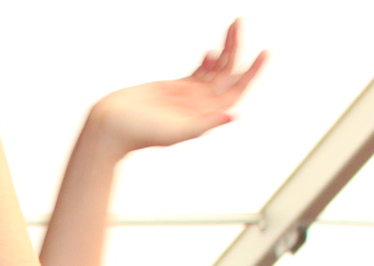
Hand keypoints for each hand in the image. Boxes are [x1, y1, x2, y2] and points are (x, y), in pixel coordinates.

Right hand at [88, 23, 264, 151]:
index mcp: (204, 117)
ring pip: (216, 69)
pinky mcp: (177, 87)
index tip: (263, 53)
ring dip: (226, 49)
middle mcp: (201, 106)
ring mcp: (190, 96)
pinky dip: (210, 59)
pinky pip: (201, 71)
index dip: (251, 73)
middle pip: (229, 75)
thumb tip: (231, 116)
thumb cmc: (137, 133)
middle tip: (240, 25)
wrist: (110, 126)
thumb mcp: (173, 132)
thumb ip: (202, 125)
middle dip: (237, 50)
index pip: (236, 92)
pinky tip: (212, 50)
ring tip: (233, 27)